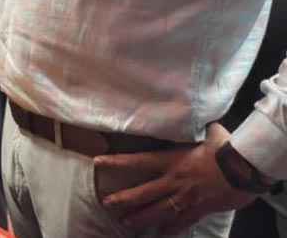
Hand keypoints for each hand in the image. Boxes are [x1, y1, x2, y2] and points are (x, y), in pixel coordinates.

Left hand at [96, 123, 255, 232]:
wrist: (248, 170)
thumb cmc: (228, 149)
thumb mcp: (210, 133)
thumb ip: (199, 129)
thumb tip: (199, 119)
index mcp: (173, 161)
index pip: (138, 161)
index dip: (117, 162)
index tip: (98, 162)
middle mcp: (175, 181)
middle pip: (143, 192)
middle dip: (124, 199)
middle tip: (106, 204)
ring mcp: (186, 198)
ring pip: (158, 211)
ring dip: (141, 218)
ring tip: (125, 223)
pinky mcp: (200, 209)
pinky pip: (182, 222)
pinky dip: (170, 229)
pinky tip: (160, 235)